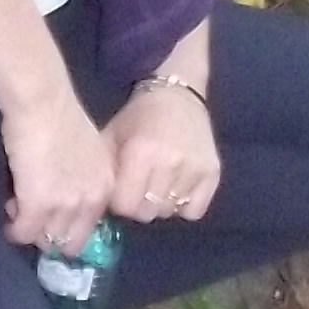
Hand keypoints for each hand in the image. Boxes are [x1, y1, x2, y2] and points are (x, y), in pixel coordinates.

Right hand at [0, 87, 113, 255]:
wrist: (42, 103)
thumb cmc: (59, 116)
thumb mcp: (86, 153)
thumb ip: (81, 177)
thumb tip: (61, 193)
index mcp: (106, 187)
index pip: (90, 227)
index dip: (67, 225)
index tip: (51, 213)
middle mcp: (91, 200)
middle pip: (70, 242)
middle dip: (50, 234)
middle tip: (32, 216)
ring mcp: (66, 205)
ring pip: (46, 240)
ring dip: (30, 230)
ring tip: (17, 209)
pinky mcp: (37, 205)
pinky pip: (23, 233)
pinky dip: (14, 230)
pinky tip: (8, 217)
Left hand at [105, 81, 219, 225]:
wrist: (179, 96)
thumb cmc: (138, 117)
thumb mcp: (111, 136)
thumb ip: (102, 170)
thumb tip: (96, 204)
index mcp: (141, 152)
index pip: (125, 206)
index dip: (119, 201)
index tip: (119, 189)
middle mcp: (170, 162)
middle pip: (147, 213)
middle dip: (138, 204)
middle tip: (138, 186)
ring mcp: (195, 169)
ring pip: (169, 212)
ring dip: (160, 204)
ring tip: (157, 183)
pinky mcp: (213, 174)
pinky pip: (194, 211)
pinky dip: (184, 206)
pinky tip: (176, 188)